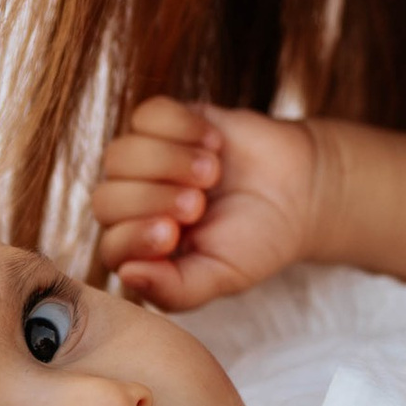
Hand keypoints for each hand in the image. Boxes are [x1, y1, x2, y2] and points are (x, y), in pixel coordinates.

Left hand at [92, 97, 324, 311]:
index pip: (111, 246)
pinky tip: (214, 142)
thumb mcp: (224, 276)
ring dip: (168, 162)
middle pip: (106, 199)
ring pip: (120, 154)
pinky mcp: (168, 123)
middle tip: (198, 203)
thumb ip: (175, 290)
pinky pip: (148, 115)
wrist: (300, 190)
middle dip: (153, 200)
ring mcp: (147, 161)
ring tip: (212, 172)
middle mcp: (136, 205)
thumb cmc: (258, 240)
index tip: (174, 233)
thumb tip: (128, 274)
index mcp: (144, 250)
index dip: (135, 237)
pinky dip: (181, 127)